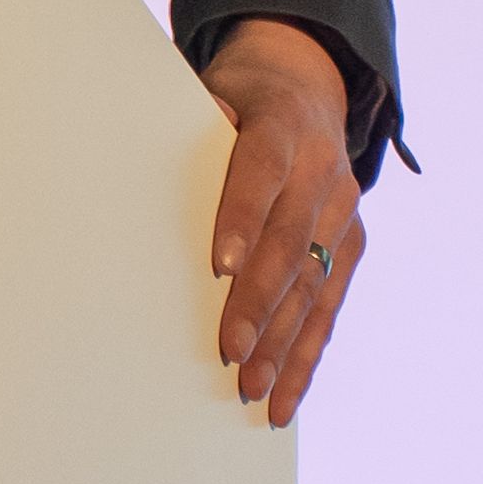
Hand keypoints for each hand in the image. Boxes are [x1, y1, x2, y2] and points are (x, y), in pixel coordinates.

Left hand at [205, 15, 364, 422]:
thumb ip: (189, 127)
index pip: (260, 175)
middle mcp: (323, 172)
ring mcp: (342, 212)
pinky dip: (306, 356)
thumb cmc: (240, 100)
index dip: (241, 220)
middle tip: (230, 351)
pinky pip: (330, 307)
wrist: (309, 85)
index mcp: (283, 128)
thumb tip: (132, 157)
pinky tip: (285, 397)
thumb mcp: (213, 93)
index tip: (218, 267)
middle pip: (290, 243)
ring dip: (283, 344)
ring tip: (253, 391)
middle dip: (259, 302)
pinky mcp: (350, 245)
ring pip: (315, 286)